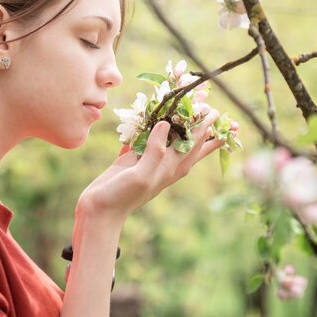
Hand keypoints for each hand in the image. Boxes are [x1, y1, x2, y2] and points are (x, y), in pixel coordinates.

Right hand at [78, 108, 223, 222]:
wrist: (99, 210)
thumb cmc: (123, 196)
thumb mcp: (142, 176)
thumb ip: (155, 151)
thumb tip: (165, 123)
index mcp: (171, 166)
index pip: (194, 142)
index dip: (206, 127)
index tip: (216, 111)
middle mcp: (164, 162)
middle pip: (188, 140)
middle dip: (200, 123)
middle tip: (212, 107)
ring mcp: (148, 159)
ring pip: (167, 136)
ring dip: (175, 120)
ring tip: (187, 106)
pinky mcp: (132, 157)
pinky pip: (143, 137)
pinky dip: (147, 126)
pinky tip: (150, 115)